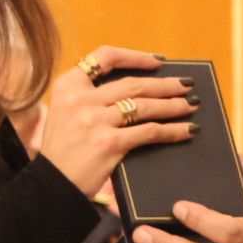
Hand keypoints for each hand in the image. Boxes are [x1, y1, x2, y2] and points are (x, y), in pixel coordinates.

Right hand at [39, 46, 197, 194]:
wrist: (52, 186)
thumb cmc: (63, 151)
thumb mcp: (65, 113)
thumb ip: (91, 97)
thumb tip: (138, 90)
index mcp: (68, 86)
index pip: (105, 57)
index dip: (135, 57)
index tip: (158, 61)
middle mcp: (81, 99)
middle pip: (132, 84)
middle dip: (165, 84)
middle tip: (186, 85)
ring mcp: (95, 120)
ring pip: (144, 106)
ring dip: (173, 105)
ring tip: (190, 105)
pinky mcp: (109, 143)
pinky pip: (149, 132)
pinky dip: (172, 131)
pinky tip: (186, 131)